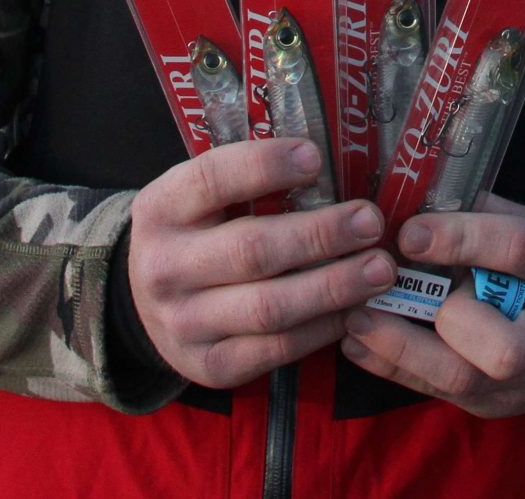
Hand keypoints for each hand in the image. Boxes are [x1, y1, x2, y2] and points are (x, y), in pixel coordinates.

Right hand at [127, 138, 395, 389]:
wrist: (144, 307)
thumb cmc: (196, 235)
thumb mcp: (200, 200)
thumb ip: (248, 181)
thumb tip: (327, 162)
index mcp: (162, 209)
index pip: (211, 179)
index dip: (264, 166)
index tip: (315, 158)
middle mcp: (165, 268)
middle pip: (252, 250)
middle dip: (320, 235)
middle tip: (370, 222)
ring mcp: (184, 324)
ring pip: (270, 307)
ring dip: (334, 287)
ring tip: (380, 269)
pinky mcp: (209, 366)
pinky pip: (276, 350)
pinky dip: (321, 329)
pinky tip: (354, 309)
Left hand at [339, 195, 524, 417]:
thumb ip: (480, 210)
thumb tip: (414, 191)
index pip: (516, 251)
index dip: (460, 239)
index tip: (407, 231)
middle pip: (502, 348)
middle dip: (441, 319)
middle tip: (391, 287)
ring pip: (462, 380)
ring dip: (399, 348)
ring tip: (356, 316)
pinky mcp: (495, 404)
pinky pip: (437, 392)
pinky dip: (391, 366)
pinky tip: (357, 341)